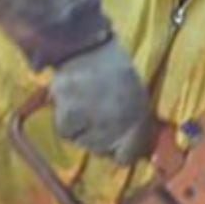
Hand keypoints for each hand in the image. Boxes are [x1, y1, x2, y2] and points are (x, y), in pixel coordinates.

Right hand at [51, 37, 154, 161]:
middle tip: (94, 117)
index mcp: (138, 118)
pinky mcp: (70, 116)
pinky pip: (66, 132)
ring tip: (84, 106)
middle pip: (101, 150)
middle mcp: (118, 125)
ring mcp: (94, 122)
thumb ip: (134, 121)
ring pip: (83, 143)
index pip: (128, 156)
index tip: (114, 143)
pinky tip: (72, 104)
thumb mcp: (136, 93)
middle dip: (98, 138)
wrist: (87, 47)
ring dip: (82, 131)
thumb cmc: (115, 68)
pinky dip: (66, 122)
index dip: (120, 151)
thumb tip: (132, 147)